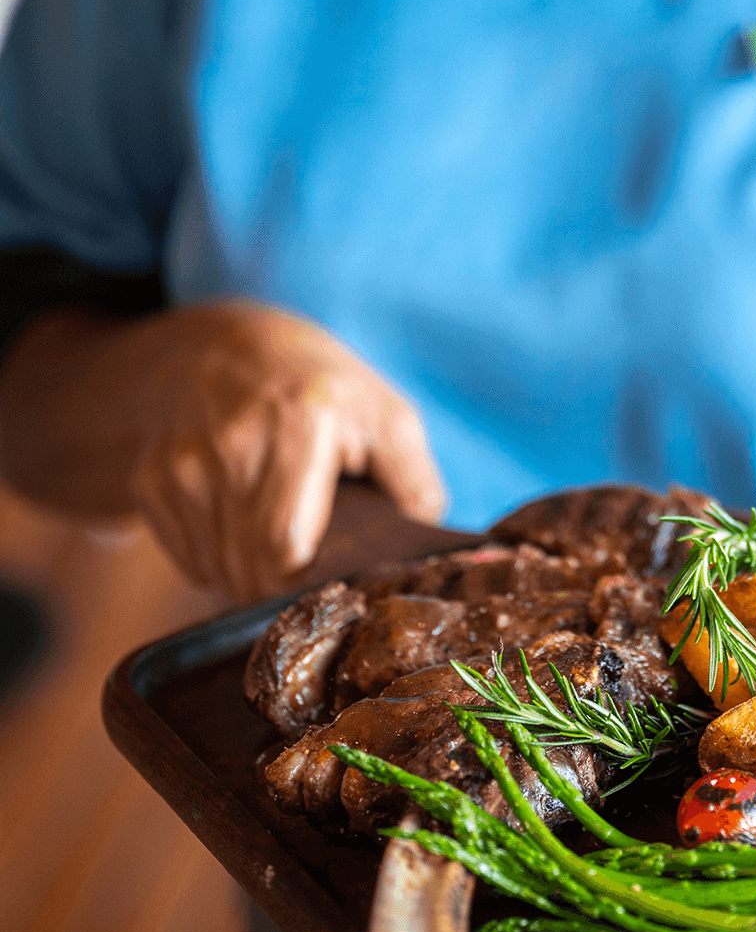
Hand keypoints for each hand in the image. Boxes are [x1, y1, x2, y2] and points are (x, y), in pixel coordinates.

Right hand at [127, 302, 446, 597]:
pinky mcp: (150, 479)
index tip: (331, 574)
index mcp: (303, 420)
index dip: (310, 579)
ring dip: (251, 573)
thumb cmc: (317, 388)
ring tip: (276, 530)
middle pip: (251, 568)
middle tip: (311, 560)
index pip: (287, 546)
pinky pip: (189, 561)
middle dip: (285, 584)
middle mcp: (234, 441)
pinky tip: (238, 520)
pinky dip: (217, 559)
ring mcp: (184, 462)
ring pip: (218, 571)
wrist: (217, 346)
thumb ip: (416, 482)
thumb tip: (429, 550)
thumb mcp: (384, 413)